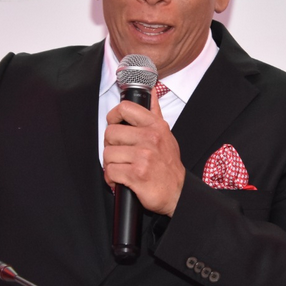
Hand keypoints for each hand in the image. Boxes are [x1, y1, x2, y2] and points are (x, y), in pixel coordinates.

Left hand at [102, 93, 184, 215]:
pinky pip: (110, 171)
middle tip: (119, 154)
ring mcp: (143, 156)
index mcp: (155, 126)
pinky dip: (112, 179)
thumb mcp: (166, 134)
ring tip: (122, 168)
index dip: (113, 116)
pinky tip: (121, 180)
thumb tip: (151, 92)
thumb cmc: (168, 165)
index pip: (125, 108)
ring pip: (108, 154)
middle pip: (111, 132)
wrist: (177, 192)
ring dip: (111, 164)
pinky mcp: (137, 174)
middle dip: (111, 146)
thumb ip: (155, 113)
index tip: (114, 124)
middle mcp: (150, 138)